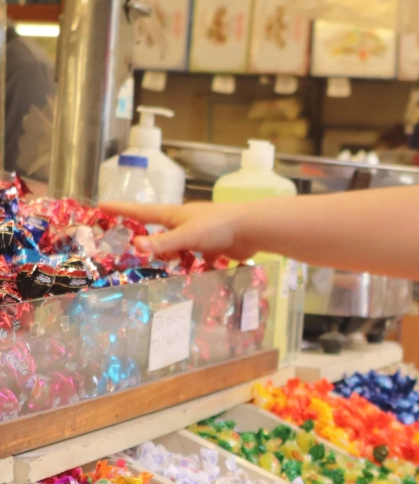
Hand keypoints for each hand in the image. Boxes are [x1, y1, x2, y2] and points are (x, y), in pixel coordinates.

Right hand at [105, 201, 262, 261]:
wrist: (253, 230)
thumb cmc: (219, 226)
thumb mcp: (187, 235)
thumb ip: (163, 243)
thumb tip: (136, 246)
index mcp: (174, 215)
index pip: (141, 212)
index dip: (121, 210)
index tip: (101, 206)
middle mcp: (185, 223)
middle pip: (159, 231)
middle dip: (147, 239)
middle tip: (129, 246)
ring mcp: (201, 235)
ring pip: (180, 247)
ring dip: (172, 256)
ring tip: (161, 267)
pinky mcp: (215, 247)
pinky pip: (200, 259)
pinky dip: (196, 266)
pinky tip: (193, 276)